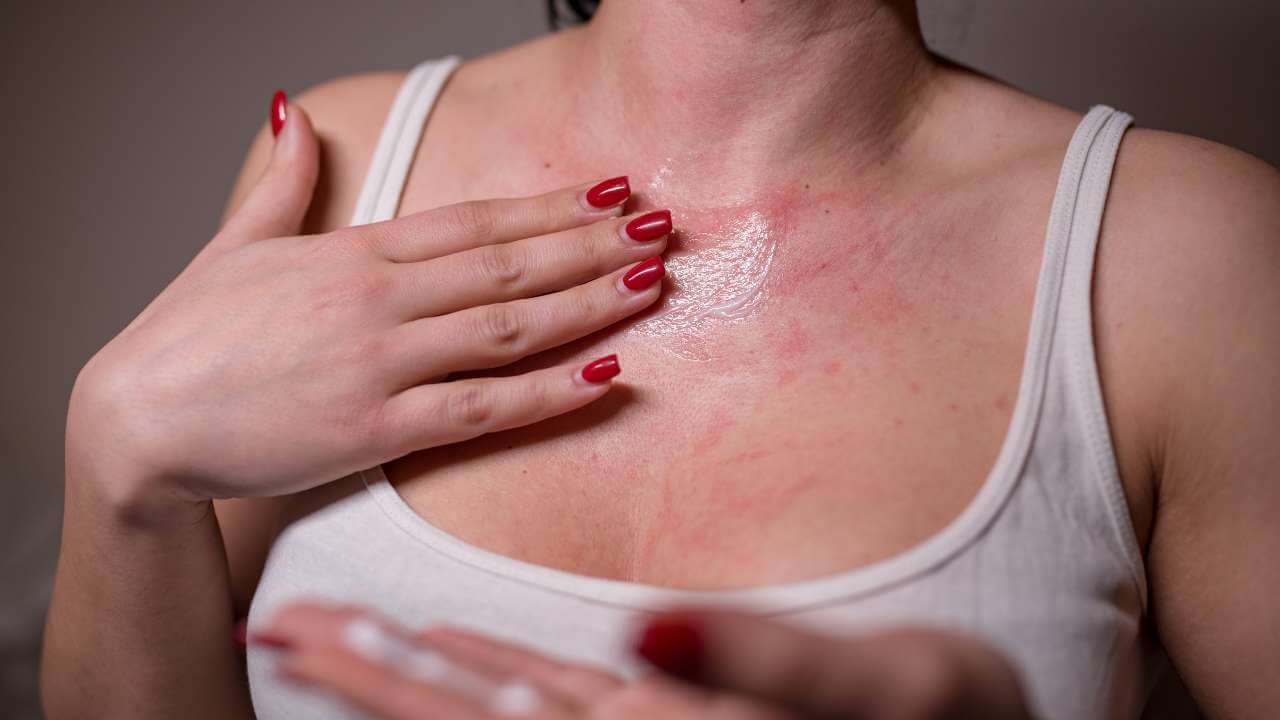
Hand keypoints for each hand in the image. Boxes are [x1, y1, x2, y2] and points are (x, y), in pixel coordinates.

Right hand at [67, 102, 667, 518]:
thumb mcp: (235, 242)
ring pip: (511, 327)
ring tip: (651, 283)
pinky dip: (552, 393)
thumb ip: (281, 180)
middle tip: (660, 228)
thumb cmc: (187, 336)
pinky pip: (485, 408)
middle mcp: (379, 299)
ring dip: (590, 303)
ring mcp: (382, 362)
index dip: (551, 206)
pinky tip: (607, 374)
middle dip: (592, 244)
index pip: (475, 219)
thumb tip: (293, 114)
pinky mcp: (378, 428)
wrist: (135, 423)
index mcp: (353, 252)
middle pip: (510, 264)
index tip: (609, 194)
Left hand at [256, 604, 1033, 719]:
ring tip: (327, 641)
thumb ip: (763, 663)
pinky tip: (450, 665)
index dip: (393, 673)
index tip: (302, 628)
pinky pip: (554, 714)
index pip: (497, 711)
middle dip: (366, 675)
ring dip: (405, 683)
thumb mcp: (875, 688)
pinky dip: (487, 689)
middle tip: (276, 630)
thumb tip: (644, 624)